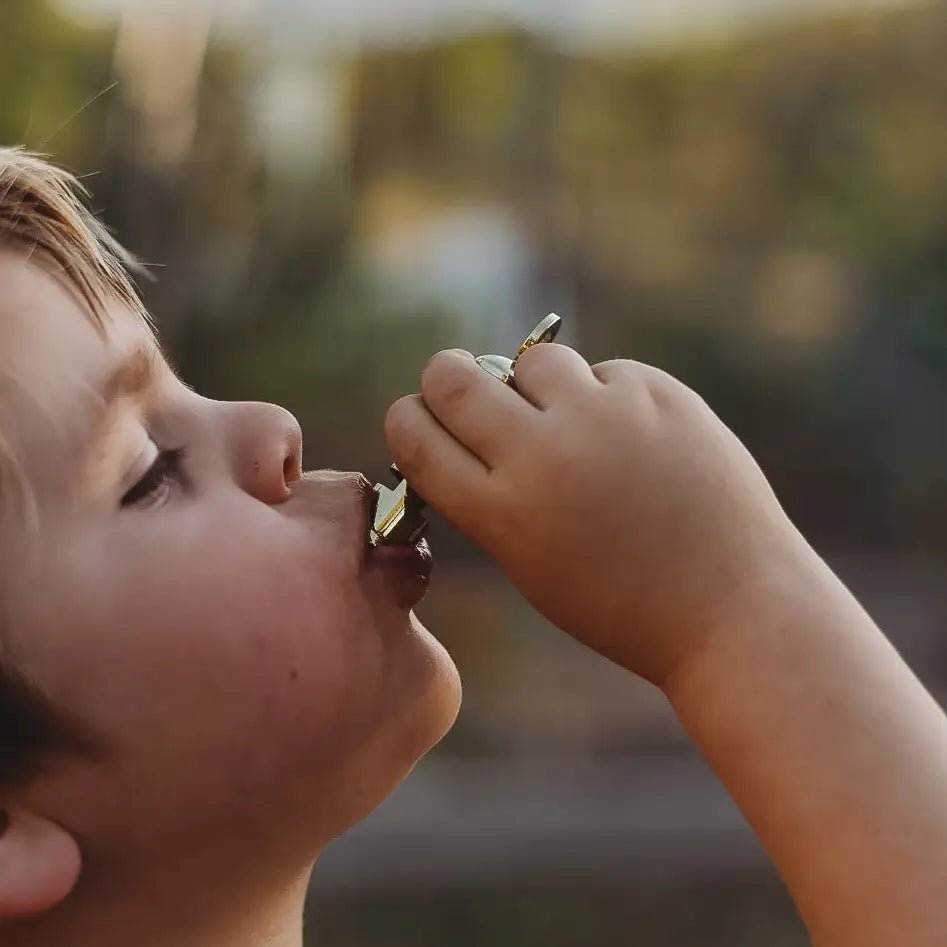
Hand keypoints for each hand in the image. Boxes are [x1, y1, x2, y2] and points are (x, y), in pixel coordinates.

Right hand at [385, 344, 804, 686]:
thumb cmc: (623, 600)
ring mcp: (602, 417)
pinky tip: (635, 442)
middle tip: (464, 388)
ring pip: (533, 361)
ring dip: (535, 385)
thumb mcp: (532, 565)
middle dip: (446, 378)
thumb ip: (489, 498)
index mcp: (501, 511)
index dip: (408, 418)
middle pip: (451, 375)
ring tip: (570, 424)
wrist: (732, 606)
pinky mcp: (657, 393)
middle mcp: (543, 454)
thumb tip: (462, 428)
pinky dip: (606, 400)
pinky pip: (604, 374)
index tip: (422, 419)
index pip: (414, 433)